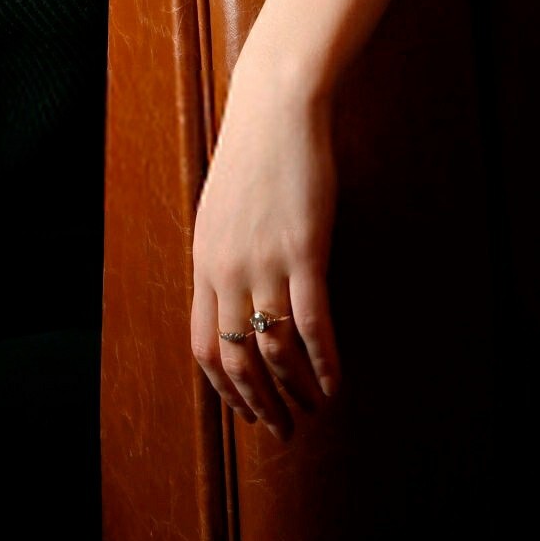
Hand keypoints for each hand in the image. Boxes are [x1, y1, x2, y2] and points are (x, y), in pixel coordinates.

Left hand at [189, 62, 341, 439]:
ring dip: (295, 389)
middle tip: (282, 430)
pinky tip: (336, 382)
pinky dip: (324, 361)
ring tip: (314, 409)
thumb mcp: (223, 212)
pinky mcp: (304, 250)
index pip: (203, 346)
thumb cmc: (255, 157)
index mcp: (204, 262)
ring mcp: (264, 261)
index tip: (246, 411)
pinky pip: (312, 322)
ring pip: (274, 348)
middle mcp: (227, 269)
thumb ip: (226, 256)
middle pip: (236, 358)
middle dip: (259, 403)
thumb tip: (236, 295)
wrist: (274, 110)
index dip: (225, 389)